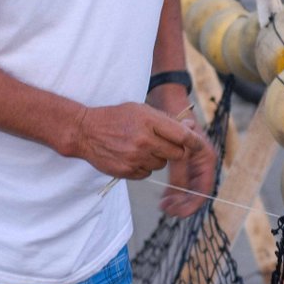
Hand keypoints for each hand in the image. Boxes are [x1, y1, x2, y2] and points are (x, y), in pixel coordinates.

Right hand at [76, 102, 204, 180]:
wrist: (85, 132)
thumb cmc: (116, 117)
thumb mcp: (141, 110)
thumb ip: (166, 120)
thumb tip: (190, 127)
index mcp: (149, 121)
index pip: (182, 135)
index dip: (193, 142)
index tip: (198, 145)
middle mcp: (144, 140)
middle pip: (176, 153)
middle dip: (174, 150)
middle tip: (162, 143)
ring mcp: (135, 157)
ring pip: (162, 164)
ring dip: (157, 158)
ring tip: (141, 147)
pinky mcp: (127, 171)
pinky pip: (147, 173)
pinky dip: (143, 167)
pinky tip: (131, 156)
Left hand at [159, 119, 217, 216]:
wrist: (171, 108)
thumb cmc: (176, 124)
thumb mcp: (178, 145)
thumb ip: (179, 167)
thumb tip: (177, 188)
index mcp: (207, 159)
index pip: (204, 188)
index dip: (192, 203)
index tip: (178, 212)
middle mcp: (203, 164)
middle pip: (196, 192)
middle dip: (184, 205)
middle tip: (168, 211)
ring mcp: (194, 165)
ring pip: (188, 190)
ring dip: (178, 201)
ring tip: (164, 206)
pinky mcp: (184, 165)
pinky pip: (180, 184)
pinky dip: (173, 193)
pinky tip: (164, 199)